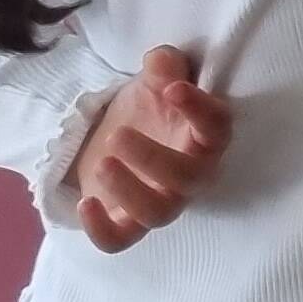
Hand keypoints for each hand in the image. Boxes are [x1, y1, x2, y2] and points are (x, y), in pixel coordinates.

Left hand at [75, 47, 229, 253]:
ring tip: (103, 163)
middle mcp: (191, 175)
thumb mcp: (154, 82)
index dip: (200, 110)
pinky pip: (120, 241)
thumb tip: (161, 61)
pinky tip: (86, 203)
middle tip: (118, 135)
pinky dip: (103, 230)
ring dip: (131, 191)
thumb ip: (164, 68)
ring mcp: (161, 201)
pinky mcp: (127, 223)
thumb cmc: (148, 109)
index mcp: (204, 137)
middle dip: (154, 158)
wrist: (118, 139)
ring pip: (159, 213)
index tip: (173, 89)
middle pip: (188, 178)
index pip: (217, 127)